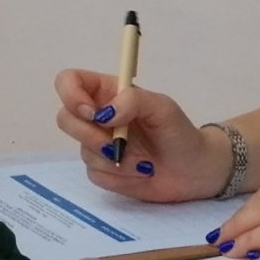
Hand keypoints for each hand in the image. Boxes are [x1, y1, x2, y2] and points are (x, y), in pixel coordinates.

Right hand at [52, 68, 227, 201]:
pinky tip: (140, 173)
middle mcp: (98, 116)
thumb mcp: (163, 108)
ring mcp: (97, 144)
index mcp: (109, 92)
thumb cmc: (180, 133)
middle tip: (114, 145)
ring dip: (115, 160)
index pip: (69, 82)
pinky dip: (118, 177)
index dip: (71, 95)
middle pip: (64, 118)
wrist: (194, 171)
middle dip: (89, 135)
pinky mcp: (102, 170)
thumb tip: (104, 113)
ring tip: (144, 162)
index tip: (92, 113)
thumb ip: (133, 101)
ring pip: (82, 150)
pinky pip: (94, 174)